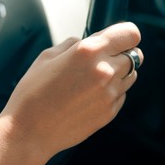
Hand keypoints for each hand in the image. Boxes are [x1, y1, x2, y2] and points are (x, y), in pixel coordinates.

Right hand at [0, 22, 142, 164]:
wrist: (29, 130)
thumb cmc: (33, 93)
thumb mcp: (47, 56)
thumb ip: (73, 44)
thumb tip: (88, 42)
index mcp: (89, 51)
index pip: (130, 34)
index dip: (127, 34)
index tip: (122, 37)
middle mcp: (105, 71)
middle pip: (134, 55)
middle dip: (123, 53)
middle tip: (106, 58)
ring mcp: (110, 94)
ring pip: (131, 75)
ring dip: (120, 72)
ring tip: (96, 78)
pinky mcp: (110, 112)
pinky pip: (122, 94)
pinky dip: (113, 91)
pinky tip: (91, 95)